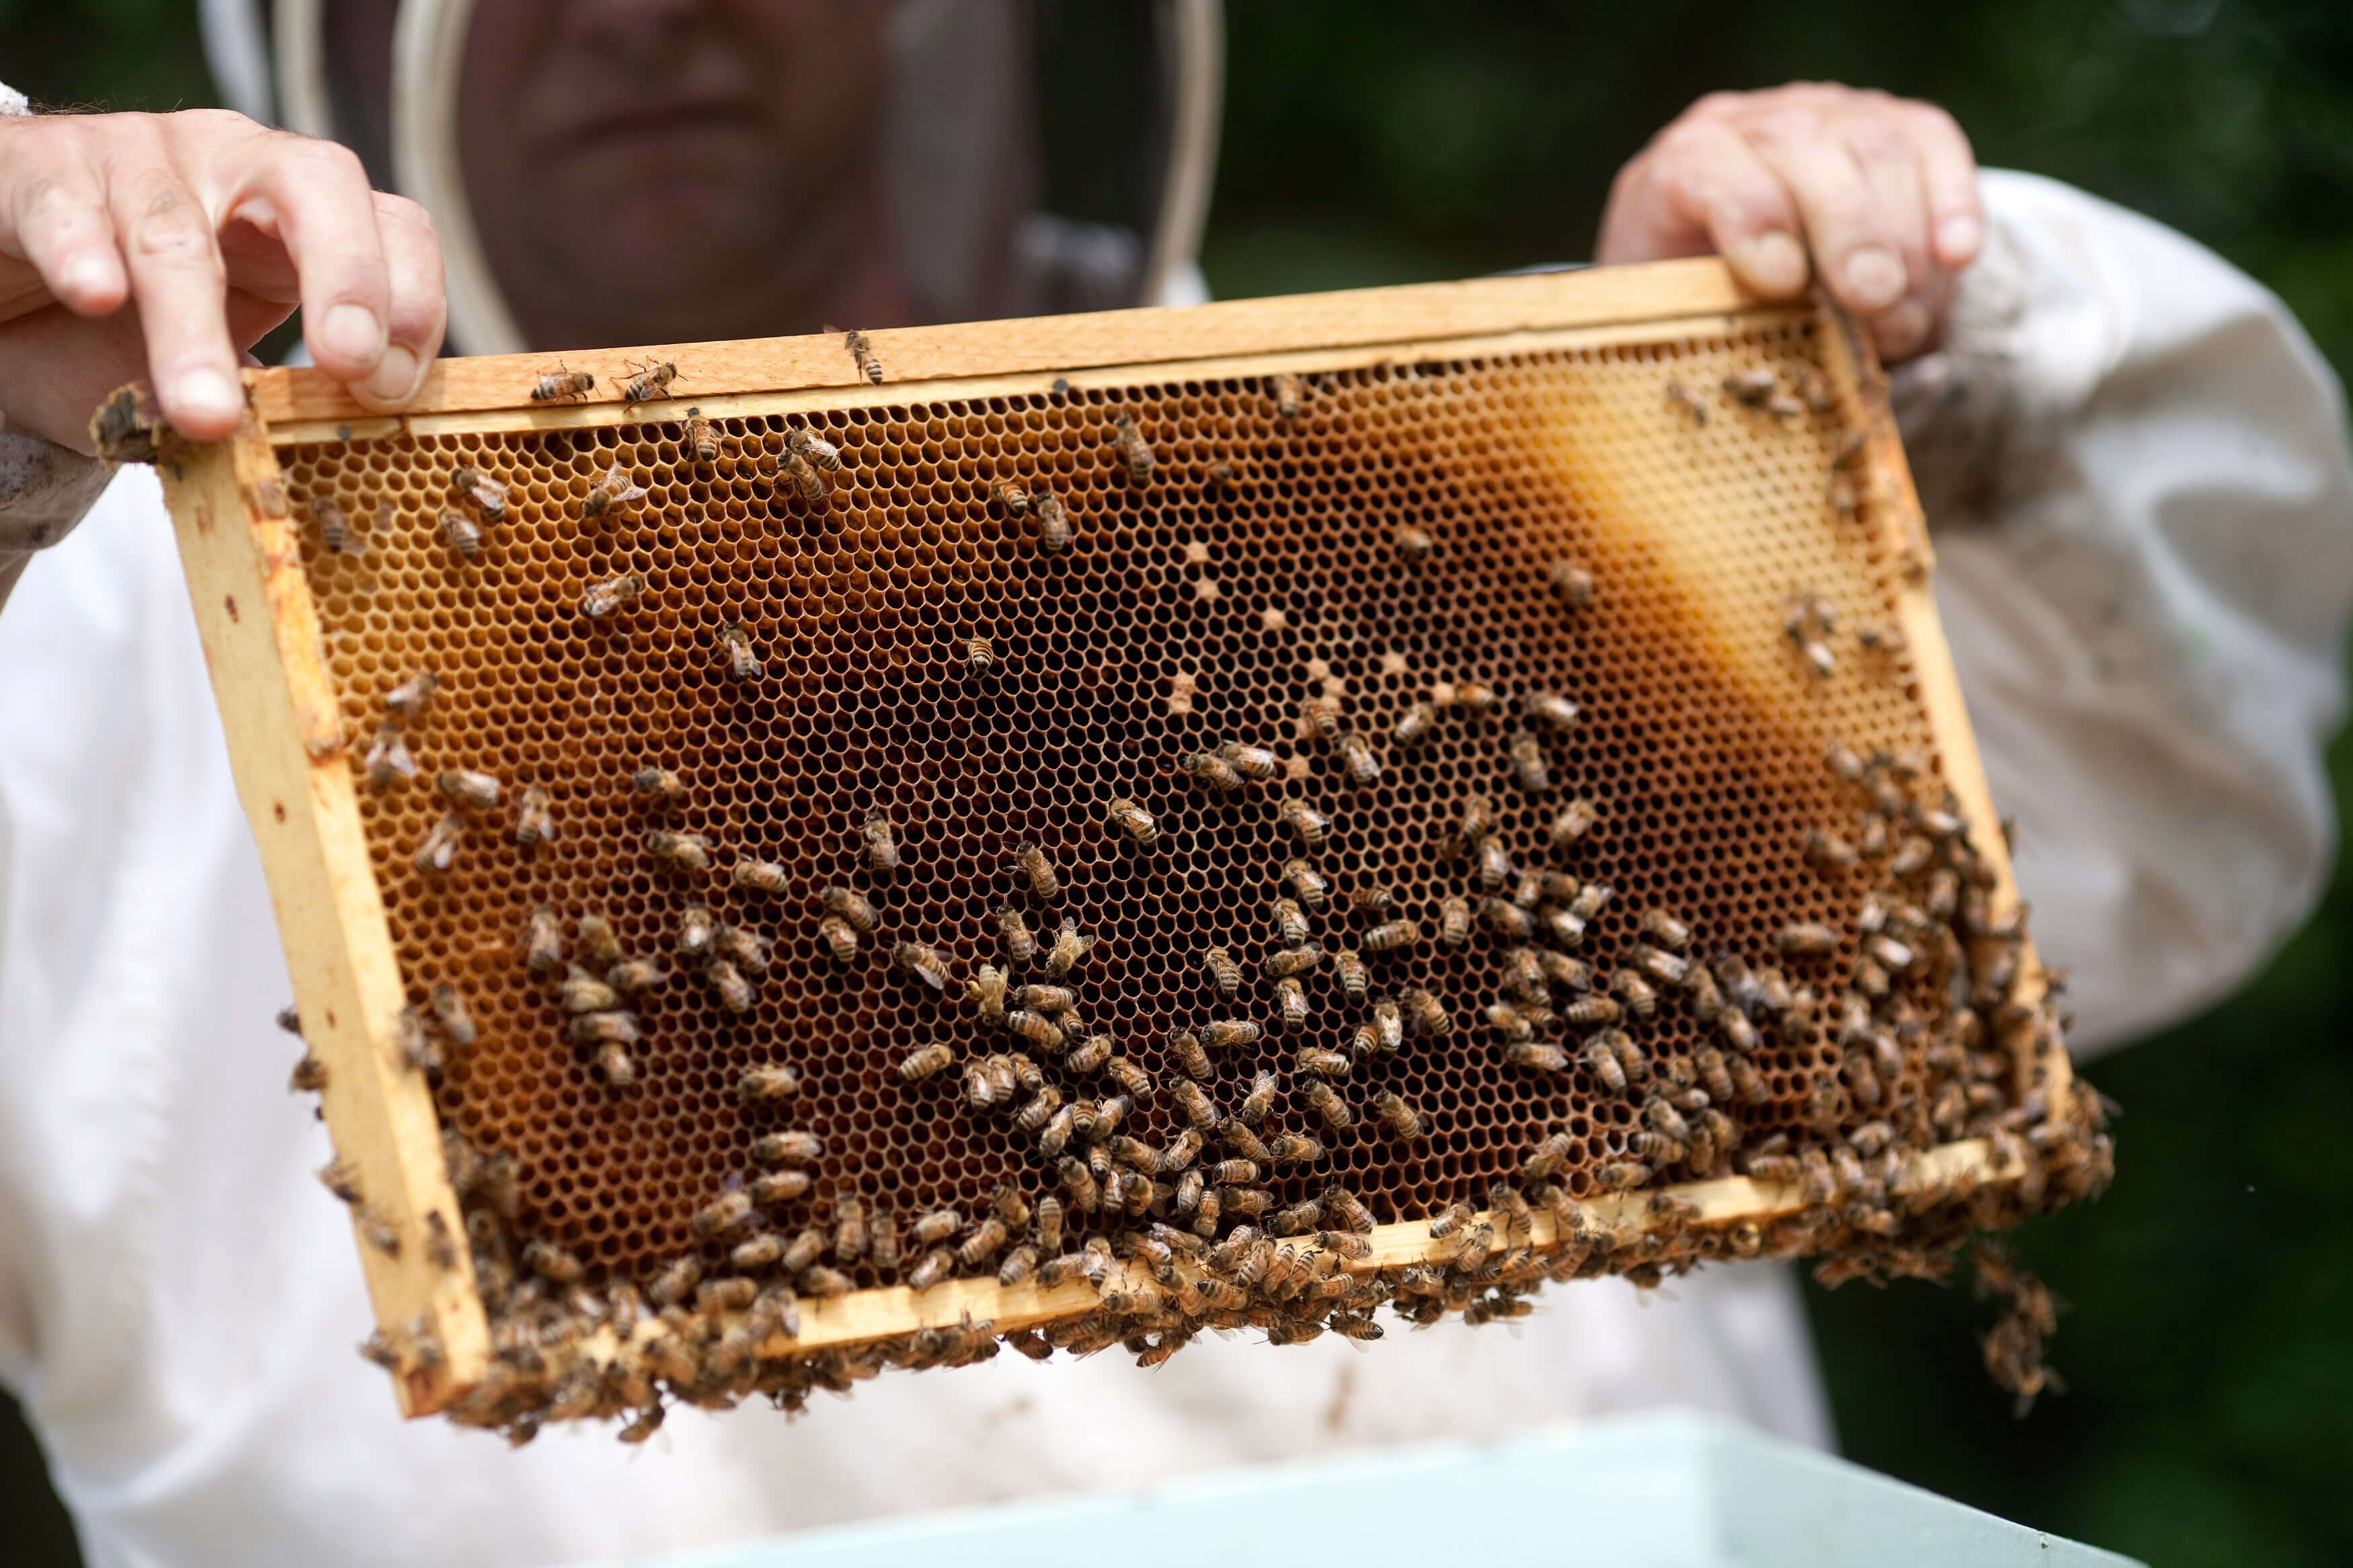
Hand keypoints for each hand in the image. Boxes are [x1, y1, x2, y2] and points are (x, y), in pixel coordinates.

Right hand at [0, 109, 444, 452]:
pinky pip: (66, 204)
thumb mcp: (231, 366)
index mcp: (305, 212)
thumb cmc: (135, 332)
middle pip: (317, 185)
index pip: (395, 225)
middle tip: (350, 366)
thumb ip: (288, 399)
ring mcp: (139, 156)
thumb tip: (354, 464)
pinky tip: (98, 298)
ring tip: (206, 415)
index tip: (391, 392)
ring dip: (194, 329)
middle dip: (347, 274)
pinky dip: (82, 251)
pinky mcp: (40, 169)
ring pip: (177, 231)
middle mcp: (235, 163)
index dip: (412, 301)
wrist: (8, 296)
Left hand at [1597, 83, 1980, 362]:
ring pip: (1877, 149)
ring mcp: (1834, 114)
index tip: (1781, 281)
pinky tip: (1957, 257)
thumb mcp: (1691, 309)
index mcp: (1685, 162)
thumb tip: (1776, 346)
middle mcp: (1759, 123)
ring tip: (1903, 321)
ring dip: (1901, 241)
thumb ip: (1715, 315)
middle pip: (1804, 147)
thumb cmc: (1711, 294)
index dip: (1749, 217)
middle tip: (1871, 299)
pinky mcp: (1902, 124)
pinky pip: (1936, 147)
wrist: (1748, 252)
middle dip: (1846, 229)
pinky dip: (1952, 204)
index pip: (1704, 166)